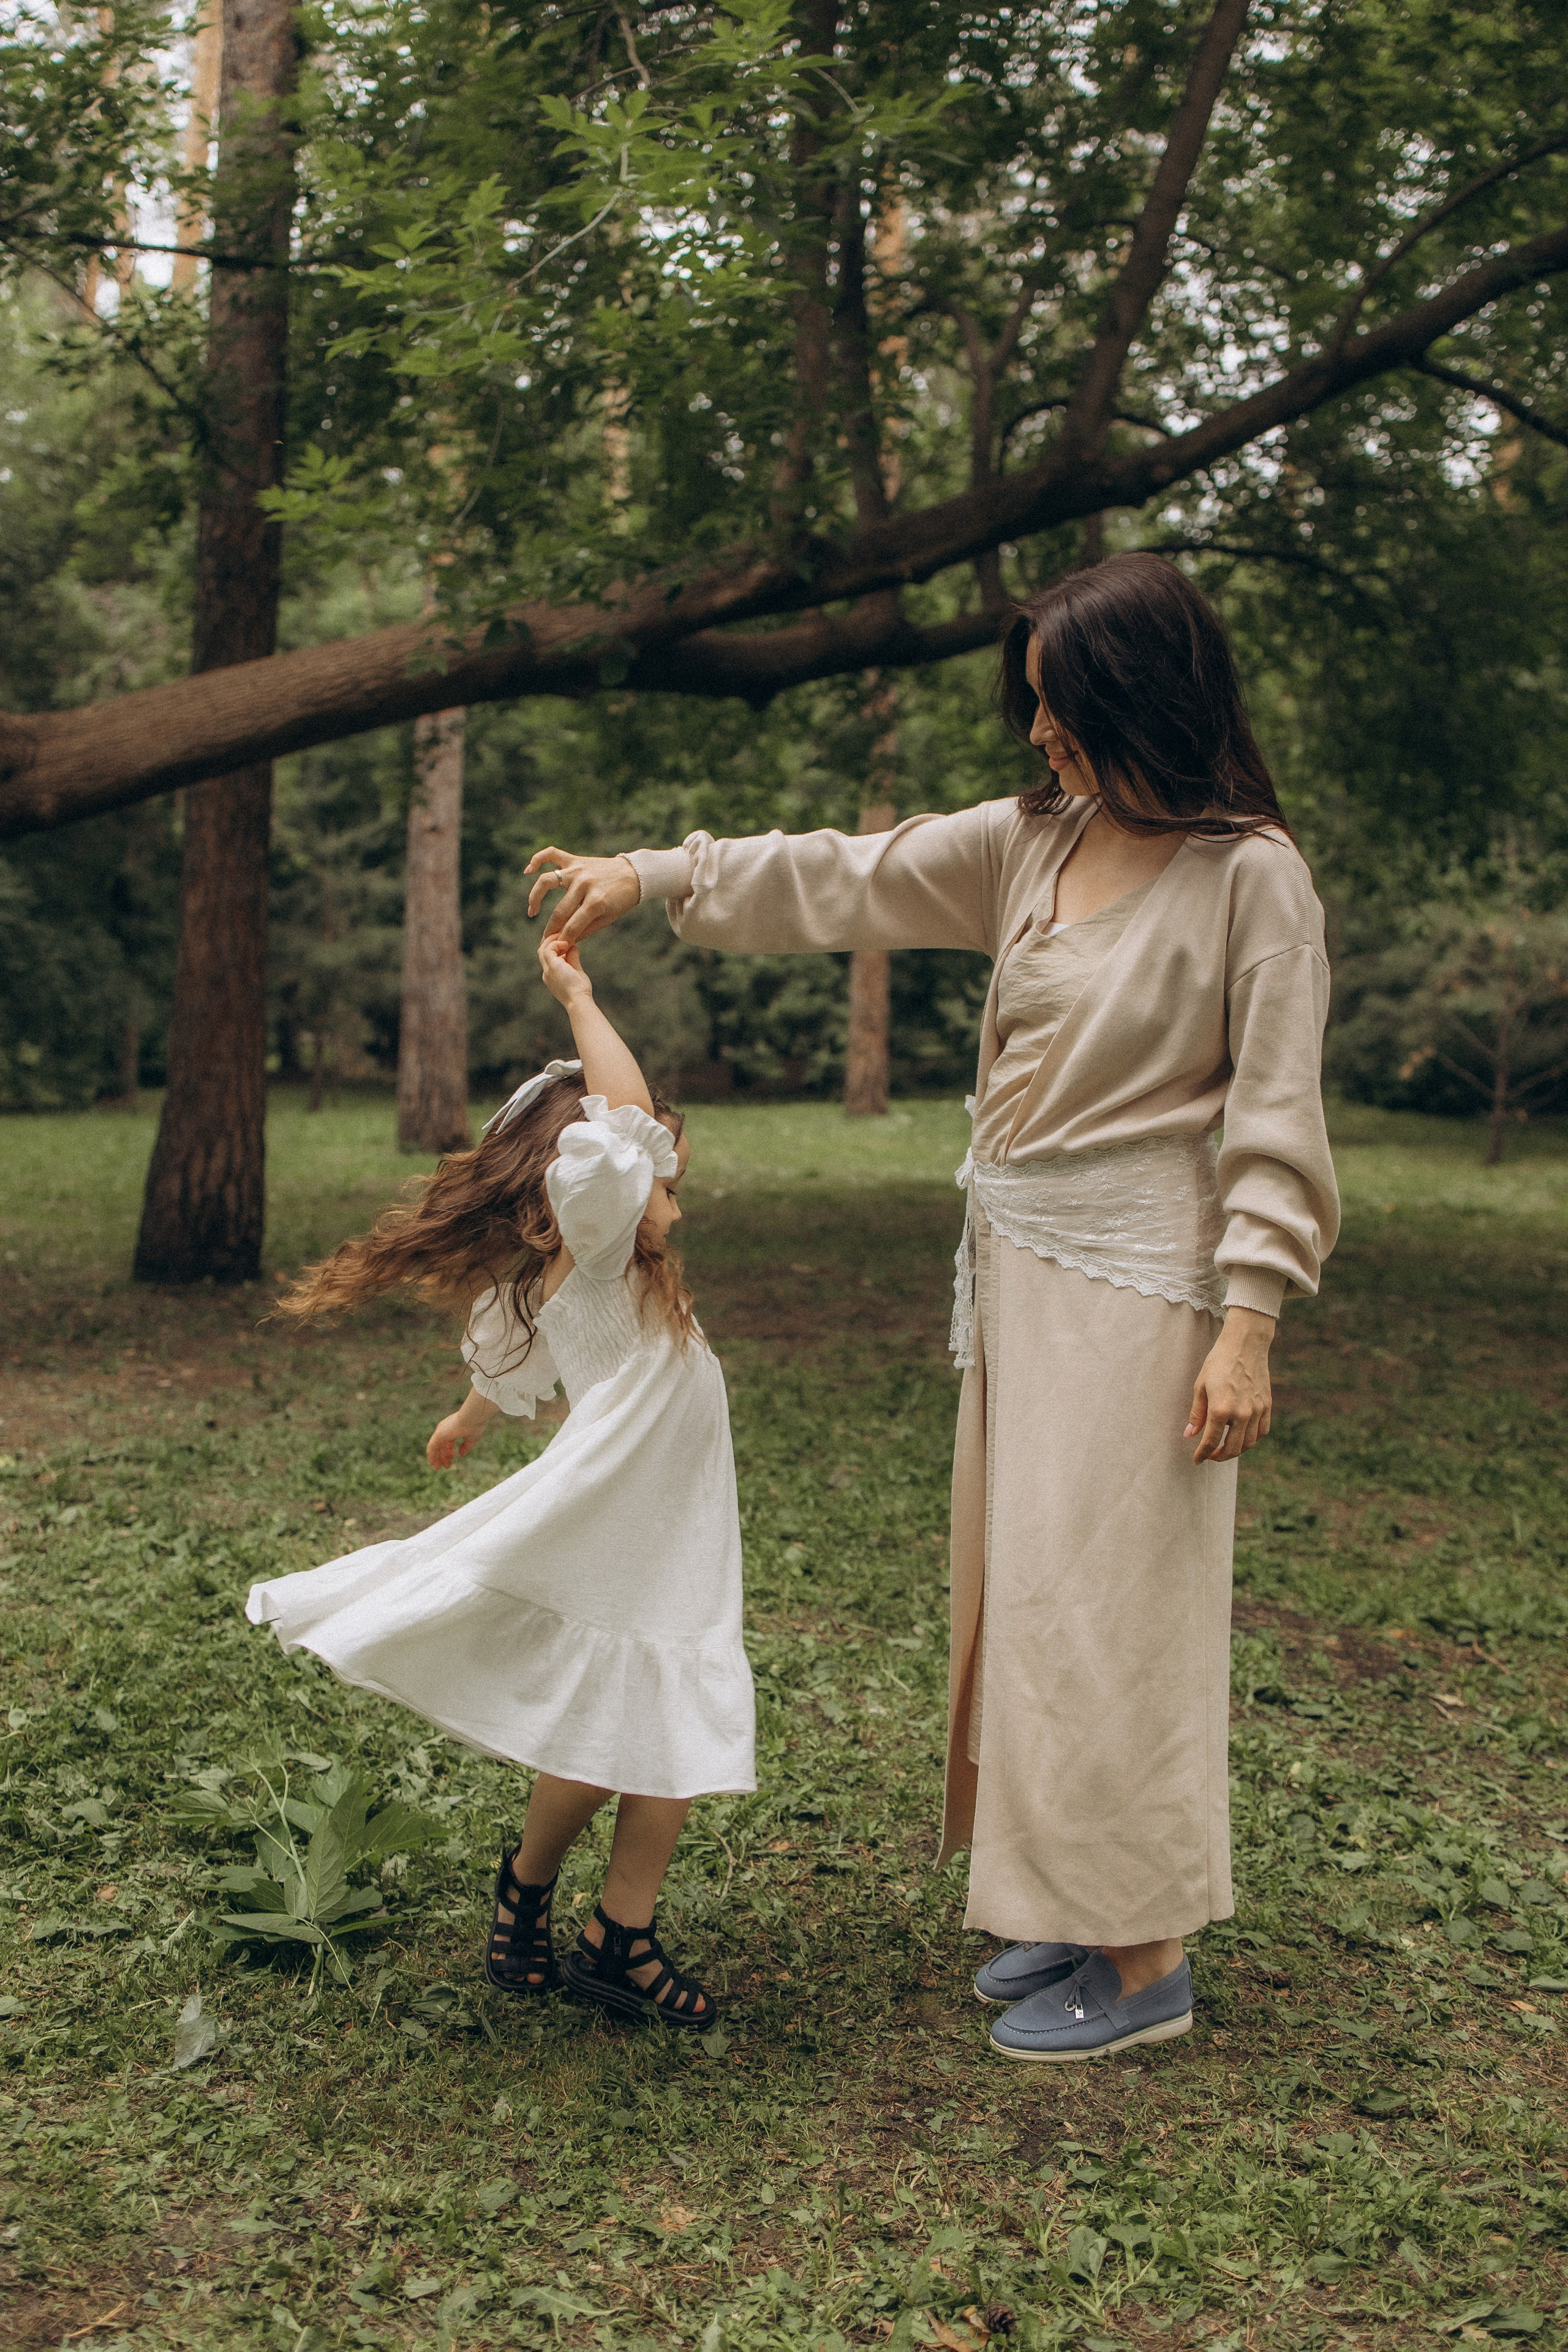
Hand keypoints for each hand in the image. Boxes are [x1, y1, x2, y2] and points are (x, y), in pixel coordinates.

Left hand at [427, 1410, 483, 1468]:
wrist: (473, 1417)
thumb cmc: (475, 1426)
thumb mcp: (471, 1439)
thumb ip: (466, 1447)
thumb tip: (460, 1454)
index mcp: (453, 1429)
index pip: (448, 1442)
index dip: (449, 1451)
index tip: (453, 1459)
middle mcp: (445, 1429)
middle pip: (441, 1445)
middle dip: (443, 1456)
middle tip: (446, 1466)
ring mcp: (441, 1431)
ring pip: (435, 1447)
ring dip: (436, 1458)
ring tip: (437, 1468)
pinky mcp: (438, 1434)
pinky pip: (431, 1447)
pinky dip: (431, 1455)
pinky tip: (431, 1463)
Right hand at [525, 847, 639, 942]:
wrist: (634, 875)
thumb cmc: (621, 900)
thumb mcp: (607, 918)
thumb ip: (585, 929)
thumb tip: (565, 941)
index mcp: (596, 902)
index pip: (572, 926)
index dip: (562, 940)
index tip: (556, 949)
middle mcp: (584, 884)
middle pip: (559, 910)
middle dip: (550, 929)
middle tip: (545, 939)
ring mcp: (578, 869)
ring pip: (547, 881)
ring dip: (535, 897)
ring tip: (532, 911)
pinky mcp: (575, 859)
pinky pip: (551, 854)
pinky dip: (537, 859)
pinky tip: (527, 871)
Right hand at [538, 931, 593, 1007]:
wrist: (579, 1000)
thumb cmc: (580, 990)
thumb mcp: (576, 971)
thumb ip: (573, 959)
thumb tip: (573, 947)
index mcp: (551, 975)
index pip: (548, 957)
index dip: (554, 947)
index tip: (565, 941)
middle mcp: (546, 973)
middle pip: (542, 951)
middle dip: (551, 941)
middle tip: (562, 933)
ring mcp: (547, 970)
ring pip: (543, 948)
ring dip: (553, 940)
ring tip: (564, 935)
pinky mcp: (551, 966)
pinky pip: (549, 949)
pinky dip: (556, 943)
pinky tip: (567, 943)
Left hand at [1185, 1307, 1273, 1463]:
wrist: (1245, 1344)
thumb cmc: (1218, 1363)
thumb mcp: (1200, 1386)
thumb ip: (1196, 1414)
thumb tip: (1190, 1435)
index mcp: (1220, 1409)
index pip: (1210, 1442)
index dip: (1202, 1454)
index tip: (1197, 1460)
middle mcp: (1241, 1414)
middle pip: (1232, 1449)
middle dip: (1219, 1457)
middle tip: (1210, 1456)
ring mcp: (1256, 1411)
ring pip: (1248, 1443)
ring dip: (1236, 1450)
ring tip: (1225, 1448)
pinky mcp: (1266, 1406)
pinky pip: (1262, 1431)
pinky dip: (1252, 1440)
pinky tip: (1243, 1437)